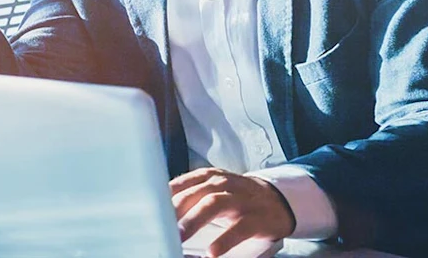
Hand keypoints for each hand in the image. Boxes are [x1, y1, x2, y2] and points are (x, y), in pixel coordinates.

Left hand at [171, 168, 293, 256]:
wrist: (278, 201)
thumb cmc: (237, 199)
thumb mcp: (214, 191)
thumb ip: (189, 197)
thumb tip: (159, 214)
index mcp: (209, 178)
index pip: (182, 183)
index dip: (164, 197)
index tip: (149, 211)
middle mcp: (224, 184)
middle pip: (195, 193)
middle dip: (175, 210)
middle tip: (160, 227)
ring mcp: (241, 200)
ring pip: (214, 204)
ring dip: (194, 220)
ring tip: (180, 236)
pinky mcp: (256, 218)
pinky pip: (239, 228)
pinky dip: (225, 240)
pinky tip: (212, 251)